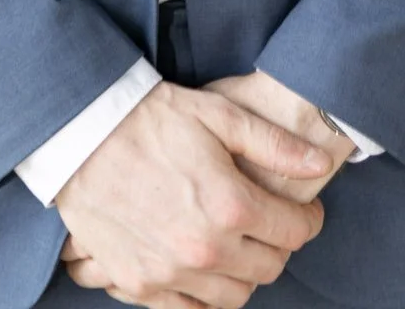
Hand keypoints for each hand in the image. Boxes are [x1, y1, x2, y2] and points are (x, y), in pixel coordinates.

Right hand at [53, 78, 329, 306]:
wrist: (83, 134)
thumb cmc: (153, 118)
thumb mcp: (220, 114)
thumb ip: (275, 144)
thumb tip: (321, 161)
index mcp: (230, 205)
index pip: (294, 232)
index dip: (308, 219)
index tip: (305, 210)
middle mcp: (204, 249)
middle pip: (269, 269)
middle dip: (279, 246)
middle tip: (270, 223)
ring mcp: (169, 273)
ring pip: (233, 297)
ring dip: (244, 274)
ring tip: (236, 244)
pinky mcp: (138, 284)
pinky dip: (204, 296)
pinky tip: (202, 267)